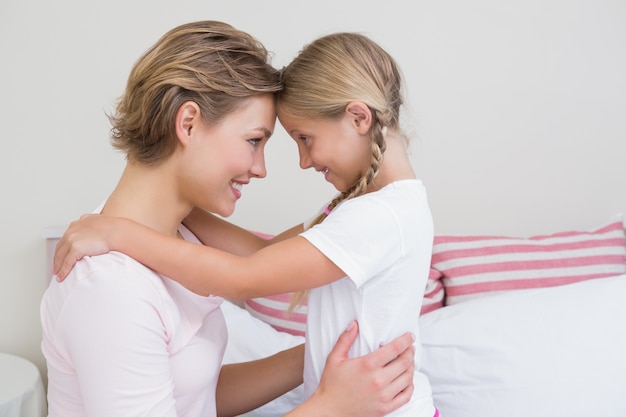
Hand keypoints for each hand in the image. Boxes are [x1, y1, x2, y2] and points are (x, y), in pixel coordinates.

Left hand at [53, 214, 115, 280]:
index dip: (62, 248)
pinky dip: (63, 271)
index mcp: (76, 225)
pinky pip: (66, 263)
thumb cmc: (112, 227)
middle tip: (56, 266)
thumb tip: (93, 222)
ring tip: (57, 274)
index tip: (61, 254)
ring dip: (58, 266)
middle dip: (56, 258)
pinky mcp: (76, 249)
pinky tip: (61, 277)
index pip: (65, 238)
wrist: (117, 232)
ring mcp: (72, 240)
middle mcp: (71, 232)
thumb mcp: (98, 219)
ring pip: (60, 256)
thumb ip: (91, 222)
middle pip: (59, 248)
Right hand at [288, 321, 414, 416]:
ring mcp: (383, 396)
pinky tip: (407, 380)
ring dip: (411, 367)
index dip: (405, 340)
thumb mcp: (334, 358)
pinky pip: (406, 396)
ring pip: (407, 378)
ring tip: (409, 361)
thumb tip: (354, 323)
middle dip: (410, 352)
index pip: (395, 349)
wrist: (329, 410)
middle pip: (404, 362)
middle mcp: (378, 380)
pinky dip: (410, 386)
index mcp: (367, 365)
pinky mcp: (385, 408)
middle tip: (411, 347)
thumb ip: (345, 339)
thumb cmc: (331, 384)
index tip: (410, 336)